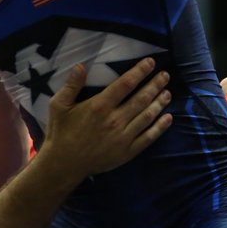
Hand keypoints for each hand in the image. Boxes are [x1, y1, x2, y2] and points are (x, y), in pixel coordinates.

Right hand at [42, 57, 171, 175]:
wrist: (64, 164)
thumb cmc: (61, 132)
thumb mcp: (59, 105)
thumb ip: (71, 85)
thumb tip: (80, 65)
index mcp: (99, 106)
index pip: (125, 84)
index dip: (140, 72)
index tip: (150, 63)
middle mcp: (115, 120)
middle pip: (141, 98)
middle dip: (155, 85)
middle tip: (165, 75)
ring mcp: (123, 137)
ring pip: (147, 116)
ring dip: (159, 103)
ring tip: (168, 93)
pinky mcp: (128, 152)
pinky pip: (148, 137)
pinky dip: (160, 127)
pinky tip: (168, 118)